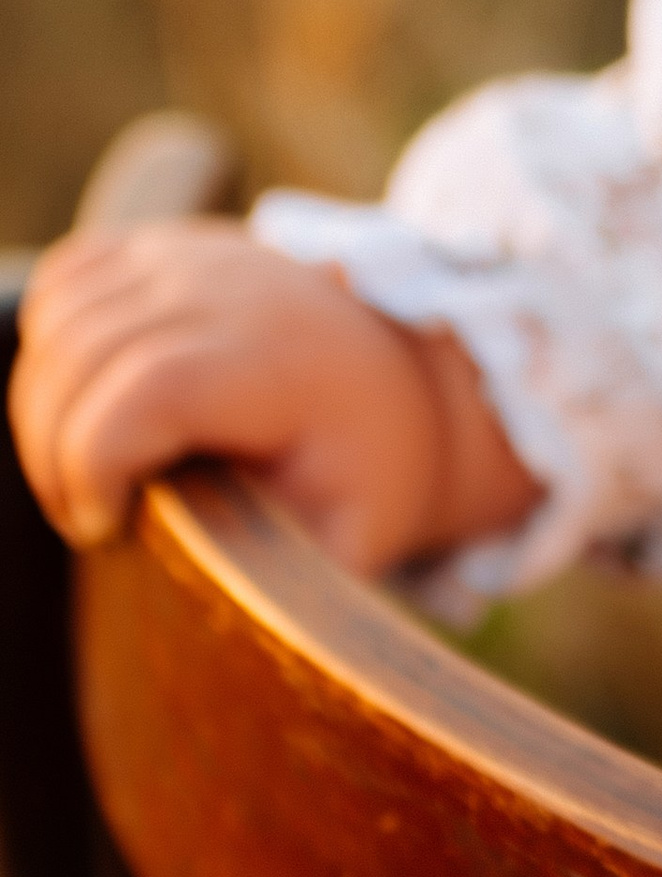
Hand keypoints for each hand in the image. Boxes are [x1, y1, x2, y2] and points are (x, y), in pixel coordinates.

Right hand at [8, 223, 542, 573]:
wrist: (403, 368)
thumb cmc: (367, 465)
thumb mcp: (351, 534)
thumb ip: (287, 579)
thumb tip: (223, 628)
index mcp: (281, 362)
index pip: (149, 390)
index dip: (93, 462)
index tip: (104, 528)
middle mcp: (230, 288)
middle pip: (81, 358)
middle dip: (55, 455)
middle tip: (90, 519)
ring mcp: (190, 256)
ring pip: (57, 323)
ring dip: (43, 410)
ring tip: (86, 474)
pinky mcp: (160, 248)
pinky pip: (62, 285)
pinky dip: (49, 349)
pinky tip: (83, 405)